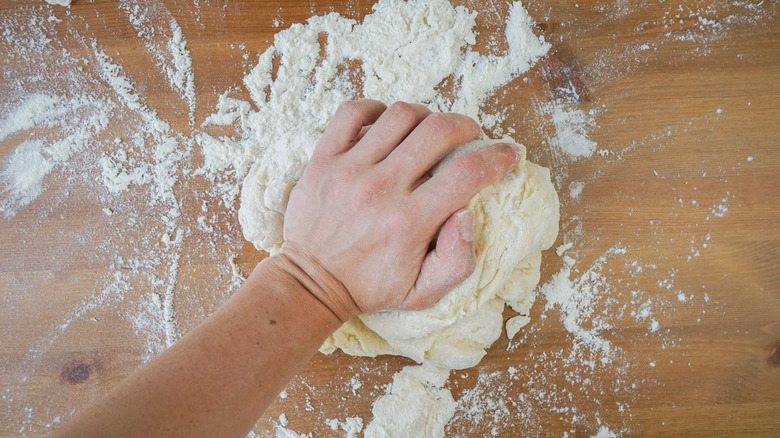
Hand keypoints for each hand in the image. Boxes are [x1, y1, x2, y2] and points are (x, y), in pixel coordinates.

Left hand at [278, 100, 520, 320]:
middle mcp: (381, 189)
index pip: (468, 173)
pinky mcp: (323, 158)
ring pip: (400, 114)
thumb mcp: (422, 293)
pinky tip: (386, 126)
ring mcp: (349, 169)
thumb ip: (456, 261)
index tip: (510, 153)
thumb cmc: (369, 287)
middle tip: (470, 139)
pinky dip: (375, 109)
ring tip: (428, 134)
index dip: (499, 157)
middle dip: (467, 128)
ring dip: (425, 117)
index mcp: (410, 222)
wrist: (310, 284)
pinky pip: (352, 111)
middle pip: (439, 131)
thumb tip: (467, 215)